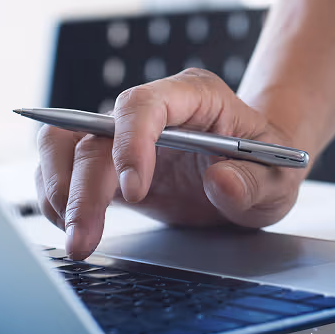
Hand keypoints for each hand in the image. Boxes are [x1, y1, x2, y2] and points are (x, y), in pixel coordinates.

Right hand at [33, 69, 305, 258]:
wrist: (256, 171)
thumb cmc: (267, 164)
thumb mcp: (278, 178)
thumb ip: (253, 182)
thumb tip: (221, 182)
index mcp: (193, 95)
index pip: (143, 104)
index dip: (130, 143)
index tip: (134, 191)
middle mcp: (151, 110)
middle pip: (94, 133)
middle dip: (83, 186)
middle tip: (84, 237)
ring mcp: (124, 136)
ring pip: (64, 143)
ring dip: (58, 189)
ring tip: (74, 237)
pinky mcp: (108, 164)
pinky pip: (63, 167)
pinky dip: (56, 196)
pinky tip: (71, 227)